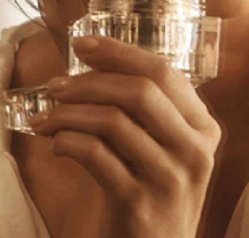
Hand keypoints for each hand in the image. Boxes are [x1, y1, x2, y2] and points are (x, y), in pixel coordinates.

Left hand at [28, 36, 221, 237]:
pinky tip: (55, 144)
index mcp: (204, 129)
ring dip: (69, 112)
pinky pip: (95, 155)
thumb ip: (148, 112)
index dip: (121, 52)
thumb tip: (97, 62)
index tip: (82, 43)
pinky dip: (67, 141)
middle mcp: (195, 150)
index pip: (165, 72)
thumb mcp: (164, 150)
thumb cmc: (151, 195)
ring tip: (44, 117)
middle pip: (141, 91)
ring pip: (114, 121)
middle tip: (55, 86)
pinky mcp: (138, 205)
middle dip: (90, 81)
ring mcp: (170, 178)